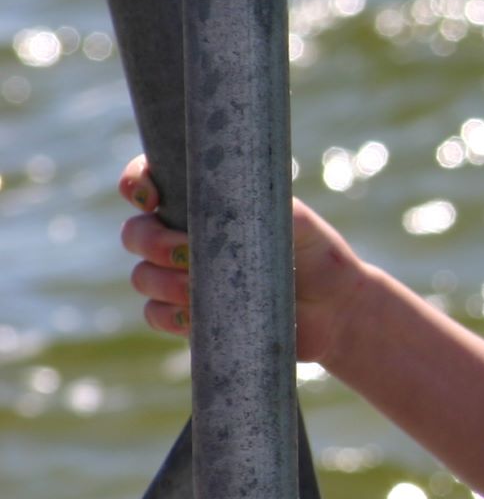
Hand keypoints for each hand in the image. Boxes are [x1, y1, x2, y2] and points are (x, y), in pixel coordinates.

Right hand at [118, 155, 374, 363]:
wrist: (334, 308)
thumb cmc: (316, 252)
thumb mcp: (294, 218)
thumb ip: (256, 199)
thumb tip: (217, 198)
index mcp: (203, 204)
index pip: (151, 181)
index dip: (136, 182)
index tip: (150, 197)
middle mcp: (184, 237)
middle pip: (135, 233)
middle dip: (150, 241)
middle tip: (186, 253)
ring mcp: (182, 278)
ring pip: (142, 276)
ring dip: (164, 281)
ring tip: (200, 287)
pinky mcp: (189, 317)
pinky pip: (155, 315)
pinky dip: (169, 315)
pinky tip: (195, 316)